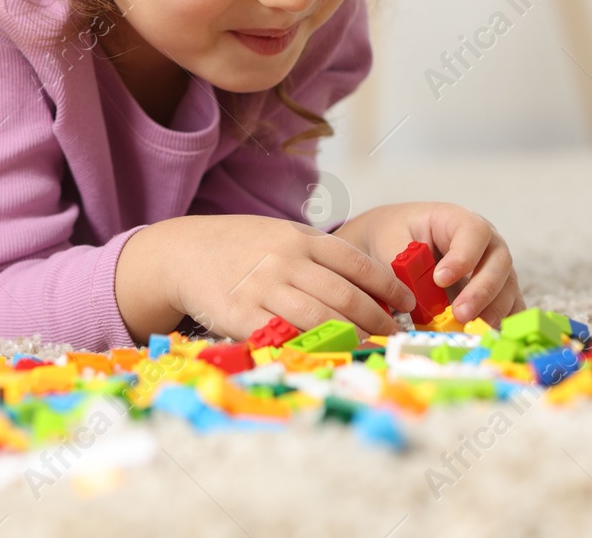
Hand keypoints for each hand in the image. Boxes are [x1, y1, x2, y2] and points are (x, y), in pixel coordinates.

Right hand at [114, 214, 417, 342]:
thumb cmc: (240, 246)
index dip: (387, 286)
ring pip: (319, 319)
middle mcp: (286, 262)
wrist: (184, 252)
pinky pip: (282, 337)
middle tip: (393, 336)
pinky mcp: (241, 316)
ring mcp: (263, 289)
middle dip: (376, 319)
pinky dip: (308, 348)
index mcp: (300, 239)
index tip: (406, 305)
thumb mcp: (281, 235)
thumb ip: (317, 254)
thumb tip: (366, 283)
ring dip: (350, 338)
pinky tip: (325, 356)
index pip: (356, 263)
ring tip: (368, 350)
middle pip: (344, 295)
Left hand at [334, 202, 523, 323]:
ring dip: (493, 309)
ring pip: (508, 286)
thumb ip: (403, 265)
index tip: (440, 279)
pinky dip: (502, 321)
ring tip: (470, 328)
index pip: (473, 232)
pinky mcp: (496, 291)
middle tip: (460, 313)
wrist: (396, 241)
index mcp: (459, 220)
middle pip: (499, 261)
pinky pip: (509, 306)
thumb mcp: (391, 240)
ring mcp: (494, 267)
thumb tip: (414, 296)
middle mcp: (485, 242)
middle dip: (481, 290)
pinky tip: (488, 335)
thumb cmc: (396, 236)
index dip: (463, 256)